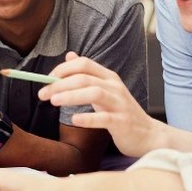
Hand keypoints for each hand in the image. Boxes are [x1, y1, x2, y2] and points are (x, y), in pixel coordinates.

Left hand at [39, 52, 158, 156]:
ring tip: (54, 102)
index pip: (84, 64)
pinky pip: (104, 118)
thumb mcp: (105, 89)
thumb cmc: (121, 112)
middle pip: (85, 78)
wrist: (149, 135)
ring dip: (71, 96)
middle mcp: (115, 87)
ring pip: (94, 93)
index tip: (47, 79)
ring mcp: (120, 104)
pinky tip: (74, 120)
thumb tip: (69, 55)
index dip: (63, 68)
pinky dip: (88, 118)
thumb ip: (88, 74)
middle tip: (43, 93)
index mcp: (109, 77)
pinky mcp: (123, 122)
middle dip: (60, 84)